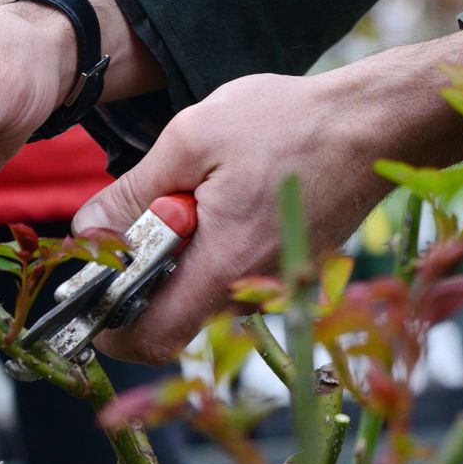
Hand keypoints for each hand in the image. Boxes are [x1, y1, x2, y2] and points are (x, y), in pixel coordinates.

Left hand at [75, 30, 462, 363]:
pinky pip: (227, 280)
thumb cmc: (289, 125)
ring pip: (198, 298)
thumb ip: (132, 193)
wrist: (372, 127)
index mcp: (223, 266)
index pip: (151, 338)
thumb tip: (90, 231)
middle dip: (140, 281)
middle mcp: (249, 292)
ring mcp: (270, 287)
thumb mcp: (191, 141)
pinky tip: (218, 204)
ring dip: (175, 261)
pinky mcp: (284, 273)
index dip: (109, 327)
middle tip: (140, 225)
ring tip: (189, 200)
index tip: (94, 290)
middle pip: (171, 319)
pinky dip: (206, 253)